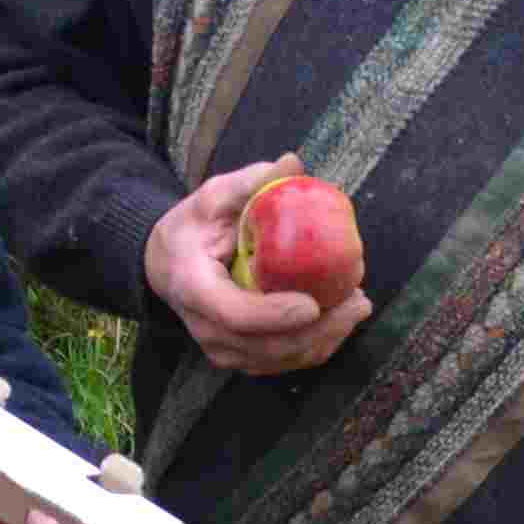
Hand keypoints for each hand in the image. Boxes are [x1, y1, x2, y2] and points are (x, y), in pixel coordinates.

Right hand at [142, 156, 372, 379]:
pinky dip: (316, 347)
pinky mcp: (239, 356)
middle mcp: (205, 327)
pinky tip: (341, 322)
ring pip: (278, 359)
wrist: (165, 265)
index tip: (313, 303)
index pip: (235, 314)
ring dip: (325, 340)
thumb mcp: (213, 197)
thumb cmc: (193, 227)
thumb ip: (249, 183)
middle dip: (318, 331)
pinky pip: (281, 361)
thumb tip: (293, 161)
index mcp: (193, 286)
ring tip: (357, 307)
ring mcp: (221, 348)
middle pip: (265, 345)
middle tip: (358, 302)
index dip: (275, 315)